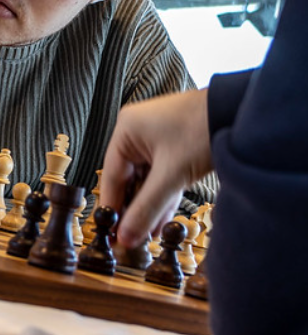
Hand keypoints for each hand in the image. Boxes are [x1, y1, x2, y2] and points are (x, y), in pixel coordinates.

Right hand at [100, 89, 213, 247]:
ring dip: (148, 206)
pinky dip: (162, 196)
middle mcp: (136, 133)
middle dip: (132, 209)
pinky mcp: (172, 147)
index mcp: (125, 130)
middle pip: (128, 179)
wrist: (238, 113)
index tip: (113, 233)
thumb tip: (126, 235)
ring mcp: (154, 140)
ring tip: (147, 235)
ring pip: (145, 180)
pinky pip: (160, 176)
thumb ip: (146, 208)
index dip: (113, 207)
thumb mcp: (172, 175)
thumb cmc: (201, 130)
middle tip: (131, 238)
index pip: (111, 176)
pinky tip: (161, 221)